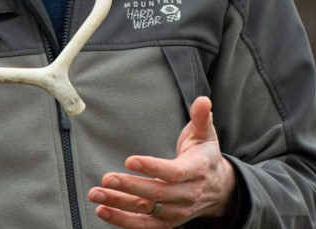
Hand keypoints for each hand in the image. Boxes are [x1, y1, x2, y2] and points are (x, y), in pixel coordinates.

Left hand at [87, 97, 236, 226]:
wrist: (219, 189)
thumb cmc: (205, 157)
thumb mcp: (206, 135)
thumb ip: (202, 118)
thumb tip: (203, 100)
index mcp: (196, 172)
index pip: (174, 172)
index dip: (152, 167)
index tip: (130, 160)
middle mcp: (187, 195)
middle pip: (157, 193)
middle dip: (129, 186)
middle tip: (106, 178)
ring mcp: (177, 211)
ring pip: (147, 210)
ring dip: (119, 204)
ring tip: (97, 195)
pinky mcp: (167, 222)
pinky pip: (144, 226)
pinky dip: (123, 221)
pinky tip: (103, 211)